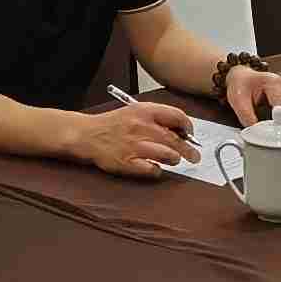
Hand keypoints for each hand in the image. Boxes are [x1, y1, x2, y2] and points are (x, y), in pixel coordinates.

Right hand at [76, 99, 196, 177]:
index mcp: (144, 111)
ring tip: (174, 160)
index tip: (190, 134)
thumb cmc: (113, 124)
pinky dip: (157, 170)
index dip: (188, 127)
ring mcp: (134, 145)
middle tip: (194, 156)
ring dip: (174, 159)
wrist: (87, 134)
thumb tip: (181, 129)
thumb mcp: (134, 111)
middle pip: (175, 139)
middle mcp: (141, 127)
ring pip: (167, 154)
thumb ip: (156, 117)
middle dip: (188, 150)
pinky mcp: (127, 162)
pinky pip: (151, 169)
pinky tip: (155, 168)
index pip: (177, 116)